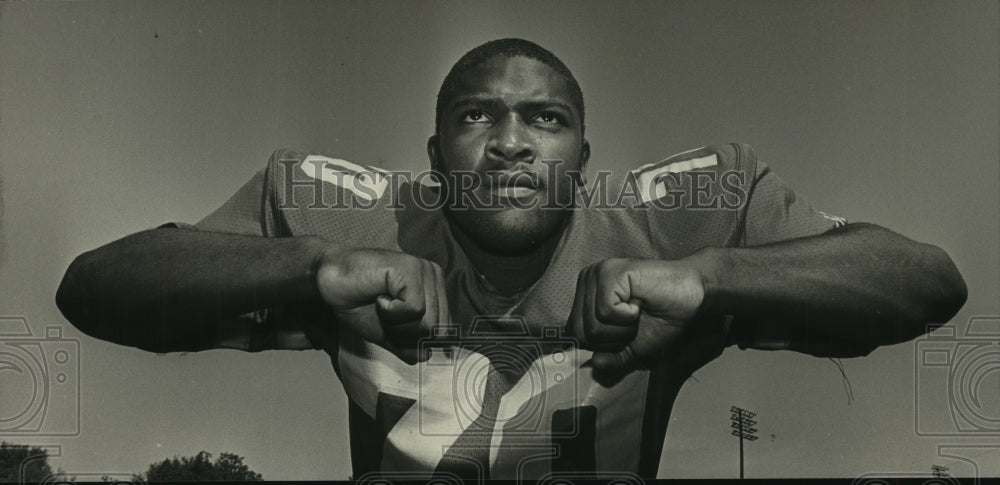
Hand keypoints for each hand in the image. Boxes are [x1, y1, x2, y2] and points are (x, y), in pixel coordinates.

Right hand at [315, 247, 448, 362]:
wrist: (329, 281)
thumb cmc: (358, 303)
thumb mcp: (389, 333)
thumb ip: (411, 345)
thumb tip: (427, 356)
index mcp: (435, 290)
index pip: (443, 333)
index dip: (413, 340)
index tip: (390, 323)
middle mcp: (434, 277)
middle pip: (437, 331)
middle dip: (404, 334)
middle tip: (383, 314)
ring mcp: (424, 270)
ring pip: (427, 323)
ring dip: (396, 324)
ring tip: (380, 304)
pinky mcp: (411, 269)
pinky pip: (414, 310)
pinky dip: (391, 312)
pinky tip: (379, 297)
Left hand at [567, 258, 716, 371]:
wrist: (692, 297)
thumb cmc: (662, 318)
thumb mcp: (633, 348)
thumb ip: (612, 359)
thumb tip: (595, 364)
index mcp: (585, 296)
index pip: (575, 336)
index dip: (604, 345)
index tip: (628, 330)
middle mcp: (587, 281)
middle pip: (581, 333)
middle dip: (613, 339)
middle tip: (635, 321)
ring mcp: (597, 274)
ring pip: (592, 325)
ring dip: (622, 329)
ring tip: (638, 311)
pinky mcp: (610, 272)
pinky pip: (605, 312)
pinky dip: (627, 316)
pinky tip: (639, 302)